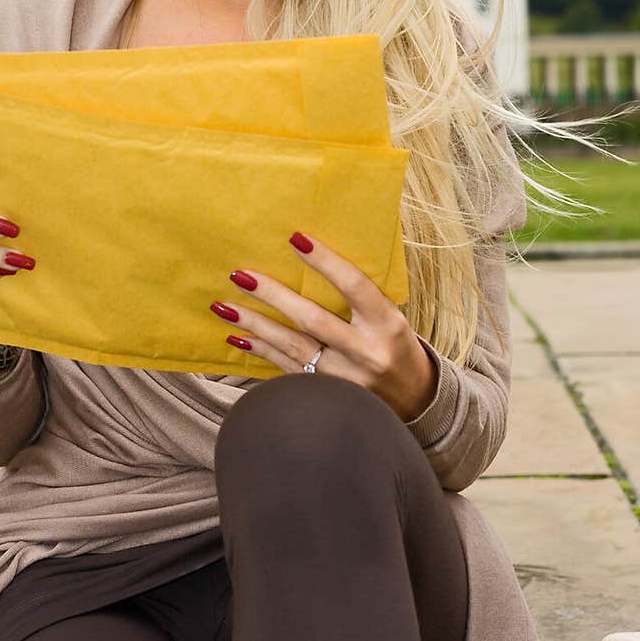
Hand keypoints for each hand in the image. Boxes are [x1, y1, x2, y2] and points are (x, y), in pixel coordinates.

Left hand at [210, 230, 437, 422]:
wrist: (415, 402)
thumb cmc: (396, 346)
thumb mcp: (391, 318)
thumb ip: (360, 296)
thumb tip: (311, 257)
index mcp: (387, 324)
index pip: (355, 286)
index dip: (326, 262)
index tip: (295, 238)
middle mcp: (366, 353)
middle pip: (313, 321)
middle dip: (274, 296)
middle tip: (240, 275)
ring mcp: (346, 380)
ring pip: (293, 347)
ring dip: (255, 325)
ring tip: (224, 307)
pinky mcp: (328, 396)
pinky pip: (287, 370)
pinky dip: (261, 351)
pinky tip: (238, 338)